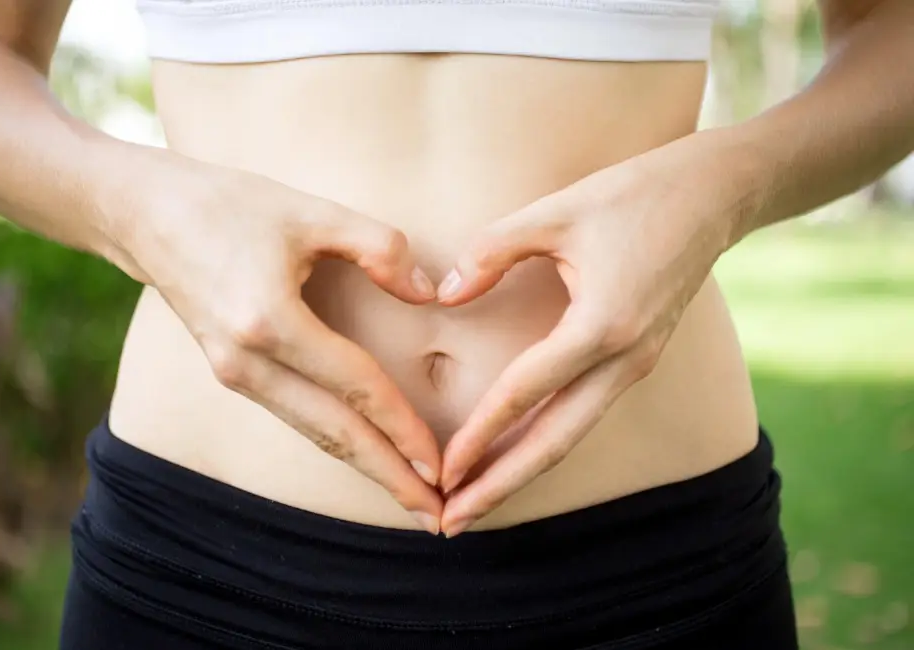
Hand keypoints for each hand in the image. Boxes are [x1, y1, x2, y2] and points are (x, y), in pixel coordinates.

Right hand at [108, 150, 443, 533]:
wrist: (144, 215)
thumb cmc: (230, 205)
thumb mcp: (311, 211)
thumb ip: (379, 248)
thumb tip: (430, 294)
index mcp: (268, 321)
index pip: (354, 387)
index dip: (402, 427)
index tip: (441, 464)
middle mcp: (247, 362)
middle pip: (333, 433)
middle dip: (389, 477)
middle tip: (437, 518)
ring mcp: (233, 373)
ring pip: (313, 433)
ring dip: (365, 467)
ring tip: (411, 498)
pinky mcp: (232, 373)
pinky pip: (295, 416)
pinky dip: (336, 441)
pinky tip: (367, 454)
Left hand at [434, 135, 738, 536]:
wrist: (714, 194)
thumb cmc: (634, 195)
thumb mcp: (555, 212)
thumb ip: (492, 252)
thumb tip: (445, 294)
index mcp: (603, 325)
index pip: (526, 392)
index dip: (479, 434)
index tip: (441, 471)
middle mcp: (625, 359)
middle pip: (554, 442)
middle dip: (501, 485)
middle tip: (452, 523)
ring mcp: (636, 365)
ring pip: (572, 435)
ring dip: (522, 472)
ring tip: (476, 503)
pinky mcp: (638, 360)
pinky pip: (585, 413)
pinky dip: (546, 441)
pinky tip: (515, 454)